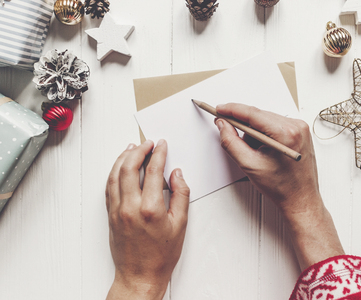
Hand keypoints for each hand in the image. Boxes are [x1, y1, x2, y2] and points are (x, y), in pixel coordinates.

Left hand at [105, 140, 189, 299]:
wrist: (140, 275)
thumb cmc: (161, 254)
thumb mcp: (180, 224)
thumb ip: (181, 195)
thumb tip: (177, 174)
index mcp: (150, 208)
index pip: (152, 171)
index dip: (158, 153)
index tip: (162, 145)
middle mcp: (130, 207)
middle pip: (129, 167)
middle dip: (138, 150)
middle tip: (147, 142)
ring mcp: (117, 210)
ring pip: (115, 175)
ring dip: (123, 158)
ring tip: (132, 148)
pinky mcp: (110, 215)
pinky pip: (109, 187)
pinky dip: (114, 172)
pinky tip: (120, 166)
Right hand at [215, 103, 319, 215]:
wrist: (300, 199)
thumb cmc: (281, 187)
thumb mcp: (249, 164)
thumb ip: (231, 142)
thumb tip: (223, 125)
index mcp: (286, 133)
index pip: (253, 113)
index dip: (232, 109)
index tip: (219, 108)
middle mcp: (296, 127)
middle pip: (259, 115)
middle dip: (243, 125)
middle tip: (229, 132)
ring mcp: (301, 128)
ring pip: (266, 119)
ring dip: (255, 132)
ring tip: (255, 152)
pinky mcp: (301, 132)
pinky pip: (276, 125)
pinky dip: (265, 134)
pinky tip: (264, 150)